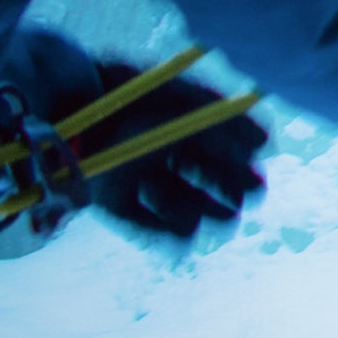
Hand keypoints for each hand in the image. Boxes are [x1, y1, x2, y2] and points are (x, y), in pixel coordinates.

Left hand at [85, 59, 267, 239]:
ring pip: (174, 197)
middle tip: (252, 197)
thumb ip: (229, 122)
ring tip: (227, 220)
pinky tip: (186, 239)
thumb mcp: (188, 103)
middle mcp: (153, 145)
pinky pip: (141, 219)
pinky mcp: (108, 200)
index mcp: (171, 117)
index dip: (238, 155)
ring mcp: (131, 173)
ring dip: (204, 209)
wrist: (73, 106)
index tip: (261, 166)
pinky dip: (163, 230)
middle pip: (197, 170)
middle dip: (228, 185)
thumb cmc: (134, 98)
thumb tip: (265, 141)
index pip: (213, 140)